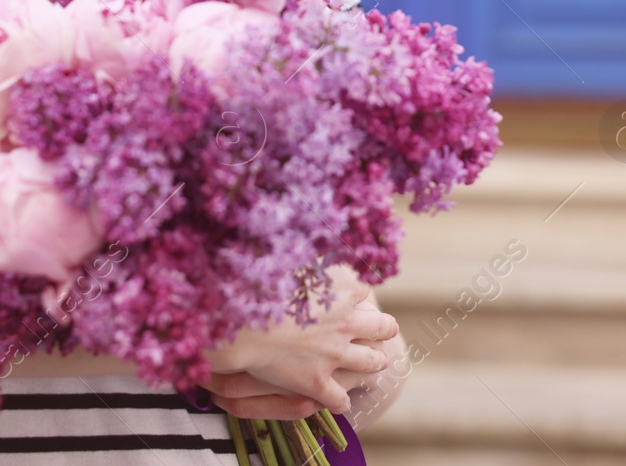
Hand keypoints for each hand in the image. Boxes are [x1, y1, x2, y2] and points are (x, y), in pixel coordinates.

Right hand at [203, 265, 398, 418]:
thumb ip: (304, 251)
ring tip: (374, 366)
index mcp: (344, 289)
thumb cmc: (260, 283)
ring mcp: (336, 355)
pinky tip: (340, 400)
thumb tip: (304, 224)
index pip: (365, 290)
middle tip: (384, 331)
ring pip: (371, 364)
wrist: (242, 322)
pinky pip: (340, 399)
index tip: (355, 295)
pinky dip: (341, 400)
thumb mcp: (289, 257)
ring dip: (373, 364)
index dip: (359, 294)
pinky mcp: (318, 383)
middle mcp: (348, 322)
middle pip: (383, 327)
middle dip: (383, 330)